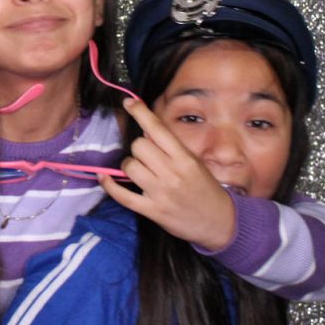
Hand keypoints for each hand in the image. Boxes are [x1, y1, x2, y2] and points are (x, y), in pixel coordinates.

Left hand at [99, 98, 234, 250]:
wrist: (219, 222)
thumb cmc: (206, 188)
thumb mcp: (195, 162)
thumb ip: (171, 147)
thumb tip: (145, 130)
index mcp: (184, 158)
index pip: (158, 129)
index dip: (140, 113)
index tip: (129, 102)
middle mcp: (172, 173)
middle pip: (139, 146)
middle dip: (139, 148)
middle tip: (147, 157)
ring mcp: (160, 193)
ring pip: (129, 166)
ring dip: (129, 166)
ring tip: (139, 172)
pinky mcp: (152, 211)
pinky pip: (122, 195)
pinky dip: (109, 185)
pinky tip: (104, 177)